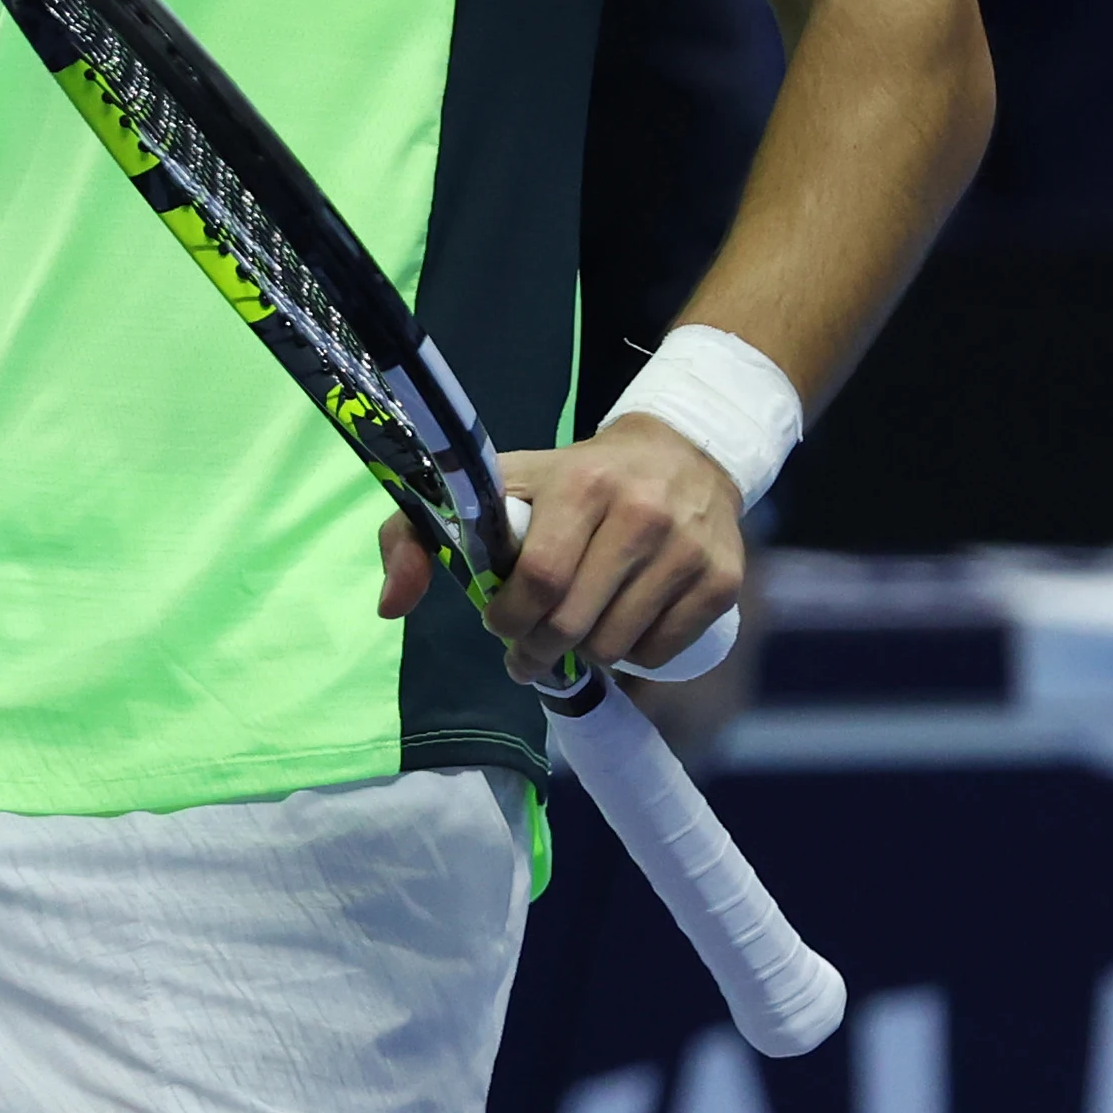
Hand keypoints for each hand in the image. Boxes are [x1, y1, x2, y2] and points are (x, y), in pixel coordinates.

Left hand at [373, 414, 742, 683]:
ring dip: (582, 656)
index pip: (538, 579)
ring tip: (570, 635)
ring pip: (617, 646)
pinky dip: (631, 658)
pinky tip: (617, 630)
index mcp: (581, 485)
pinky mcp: (723, 581)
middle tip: (526, 652)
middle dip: (536, 650)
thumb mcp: (497, 483)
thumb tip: (389, 606)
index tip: (496, 623)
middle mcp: (642, 515)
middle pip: (575, 622)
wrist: (681, 454)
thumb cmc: (573, 477)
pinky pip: (662, 653)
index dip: (508, 618)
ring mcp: (689, 550)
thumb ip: (419, 533)